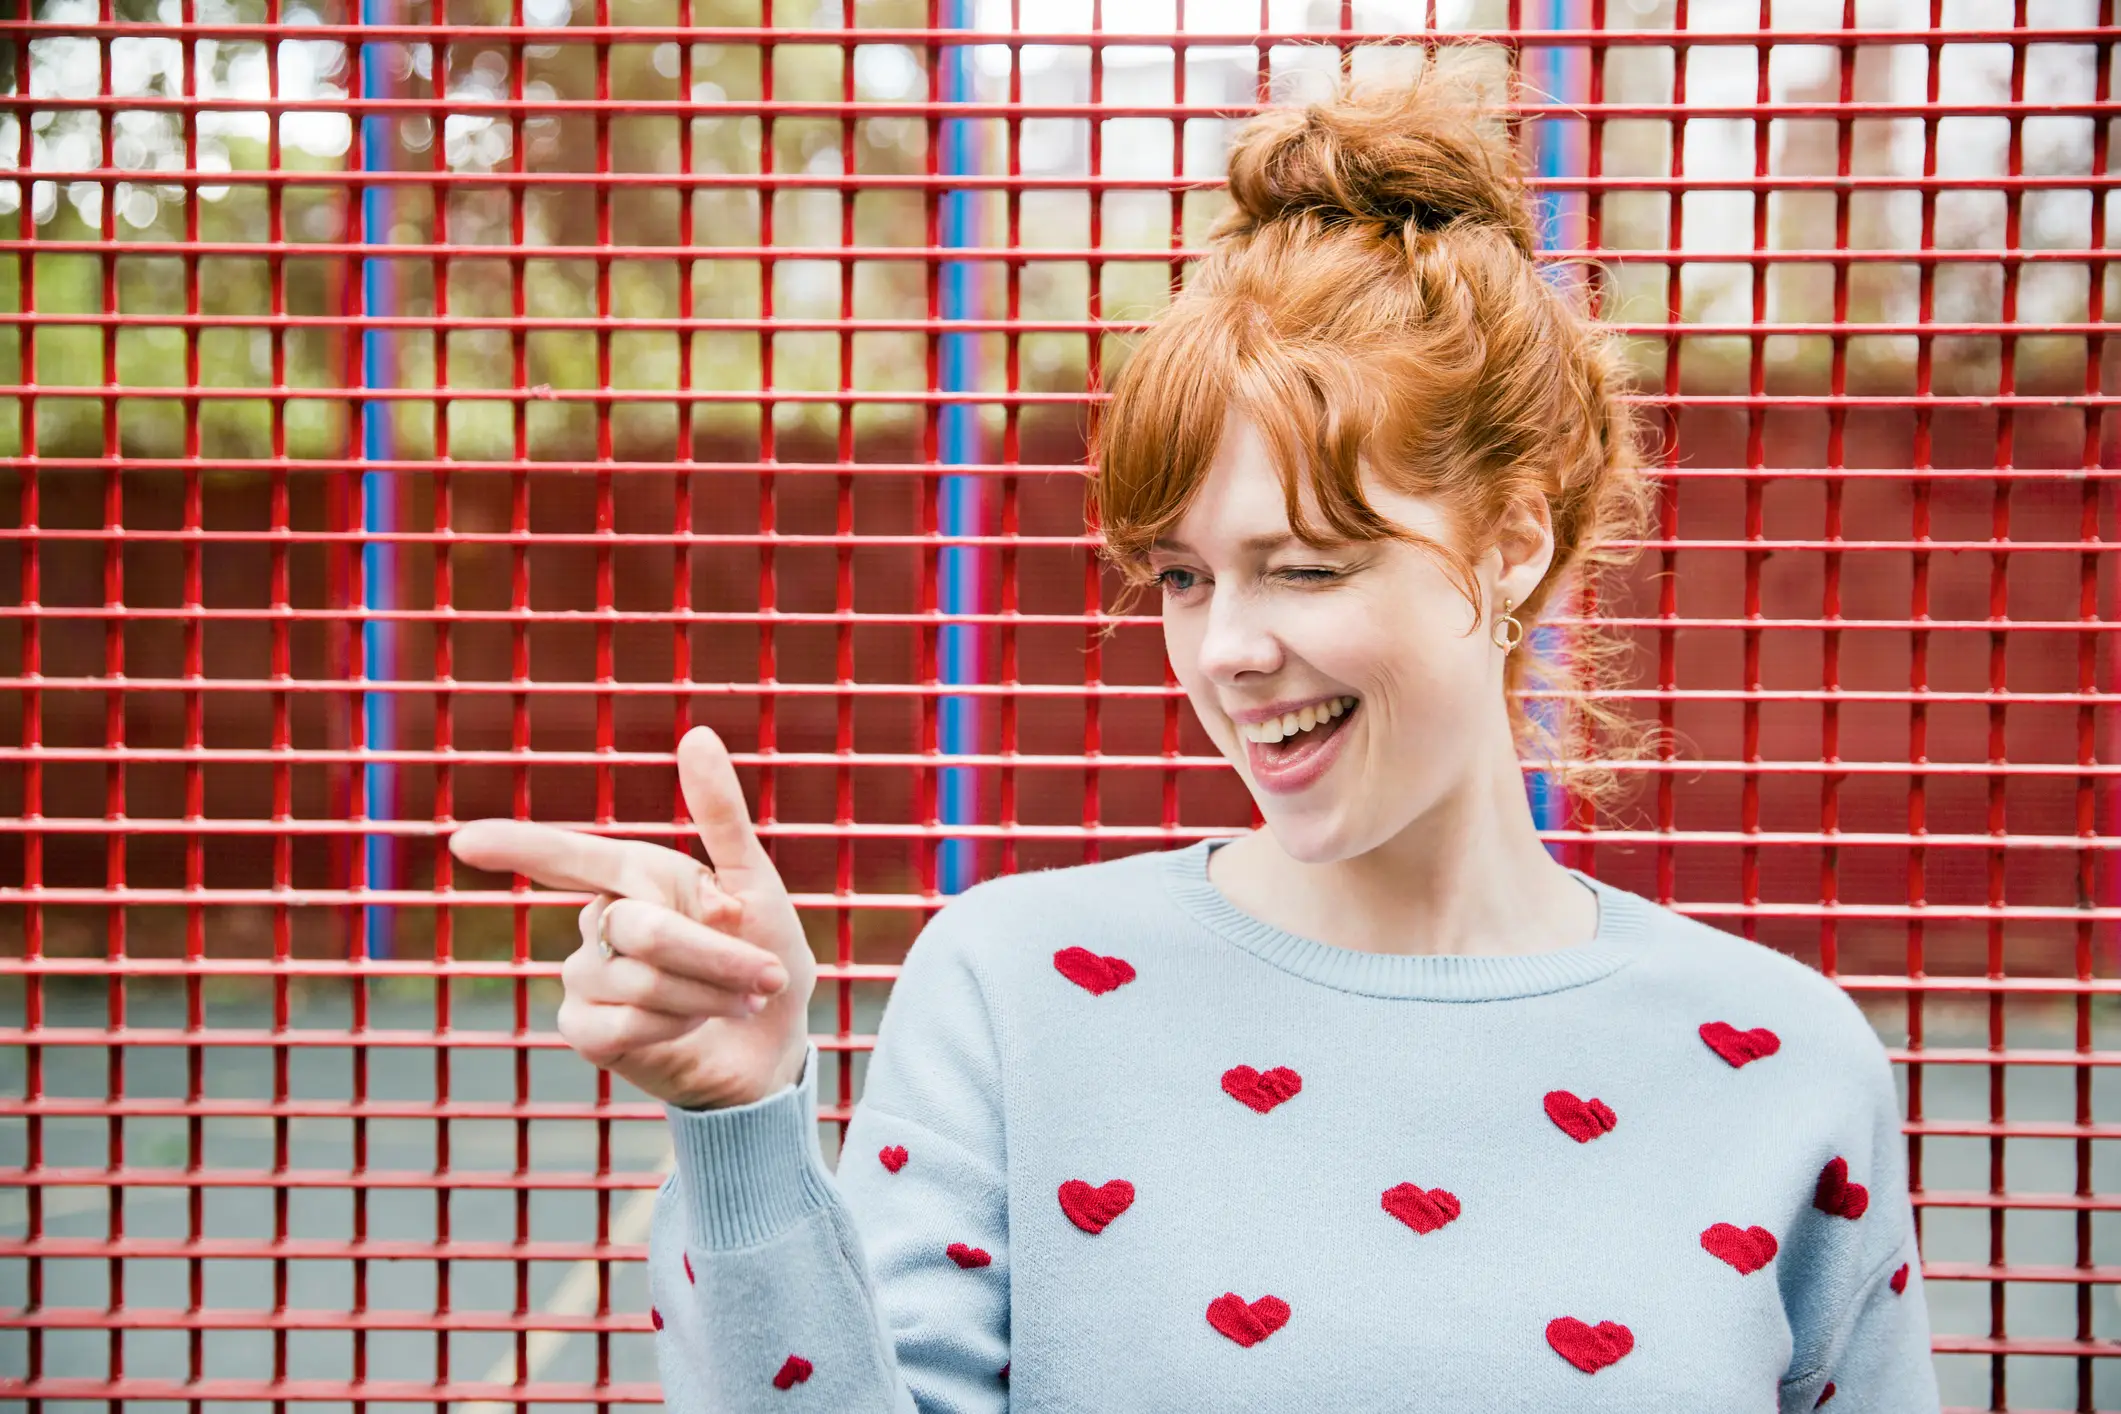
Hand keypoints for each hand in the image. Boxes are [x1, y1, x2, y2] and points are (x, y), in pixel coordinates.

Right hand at [448, 726, 815, 1110]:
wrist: (774, 1044)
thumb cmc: (766, 955)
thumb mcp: (756, 882)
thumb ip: (721, 815)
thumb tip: (698, 734)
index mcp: (635, 875)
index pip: (567, 857)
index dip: (517, 847)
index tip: (464, 842)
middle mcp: (600, 920)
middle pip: (639, 929)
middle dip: (714, 955)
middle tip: (766, 975)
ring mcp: (585, 976)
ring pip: (636, 980)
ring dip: (704, 995)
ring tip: (737, 1001)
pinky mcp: (584, 1032)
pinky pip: (620, 1025)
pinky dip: (673, 1028)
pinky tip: (690, 1029)